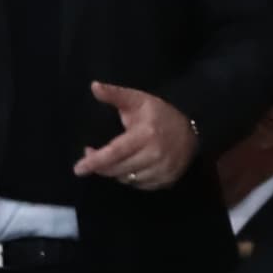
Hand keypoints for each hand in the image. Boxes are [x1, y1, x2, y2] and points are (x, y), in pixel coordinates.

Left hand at [76, 83, 198, 191]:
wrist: (194, 127)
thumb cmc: (160, 113)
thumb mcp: (138, 99)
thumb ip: (115, 94)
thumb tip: (94, 86)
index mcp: (145, 135)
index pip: (115, 153)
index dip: (95, 161)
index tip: (78, 168)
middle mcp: (154, 155)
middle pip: (118, 169)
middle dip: (101, 166)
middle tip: (92, 157)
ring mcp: (163, 170)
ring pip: (128, 179)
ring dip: (115, 172)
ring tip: (112, 160)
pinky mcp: (168, 180)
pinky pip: (141, 185)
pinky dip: (131, 179)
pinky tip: (129, 167)